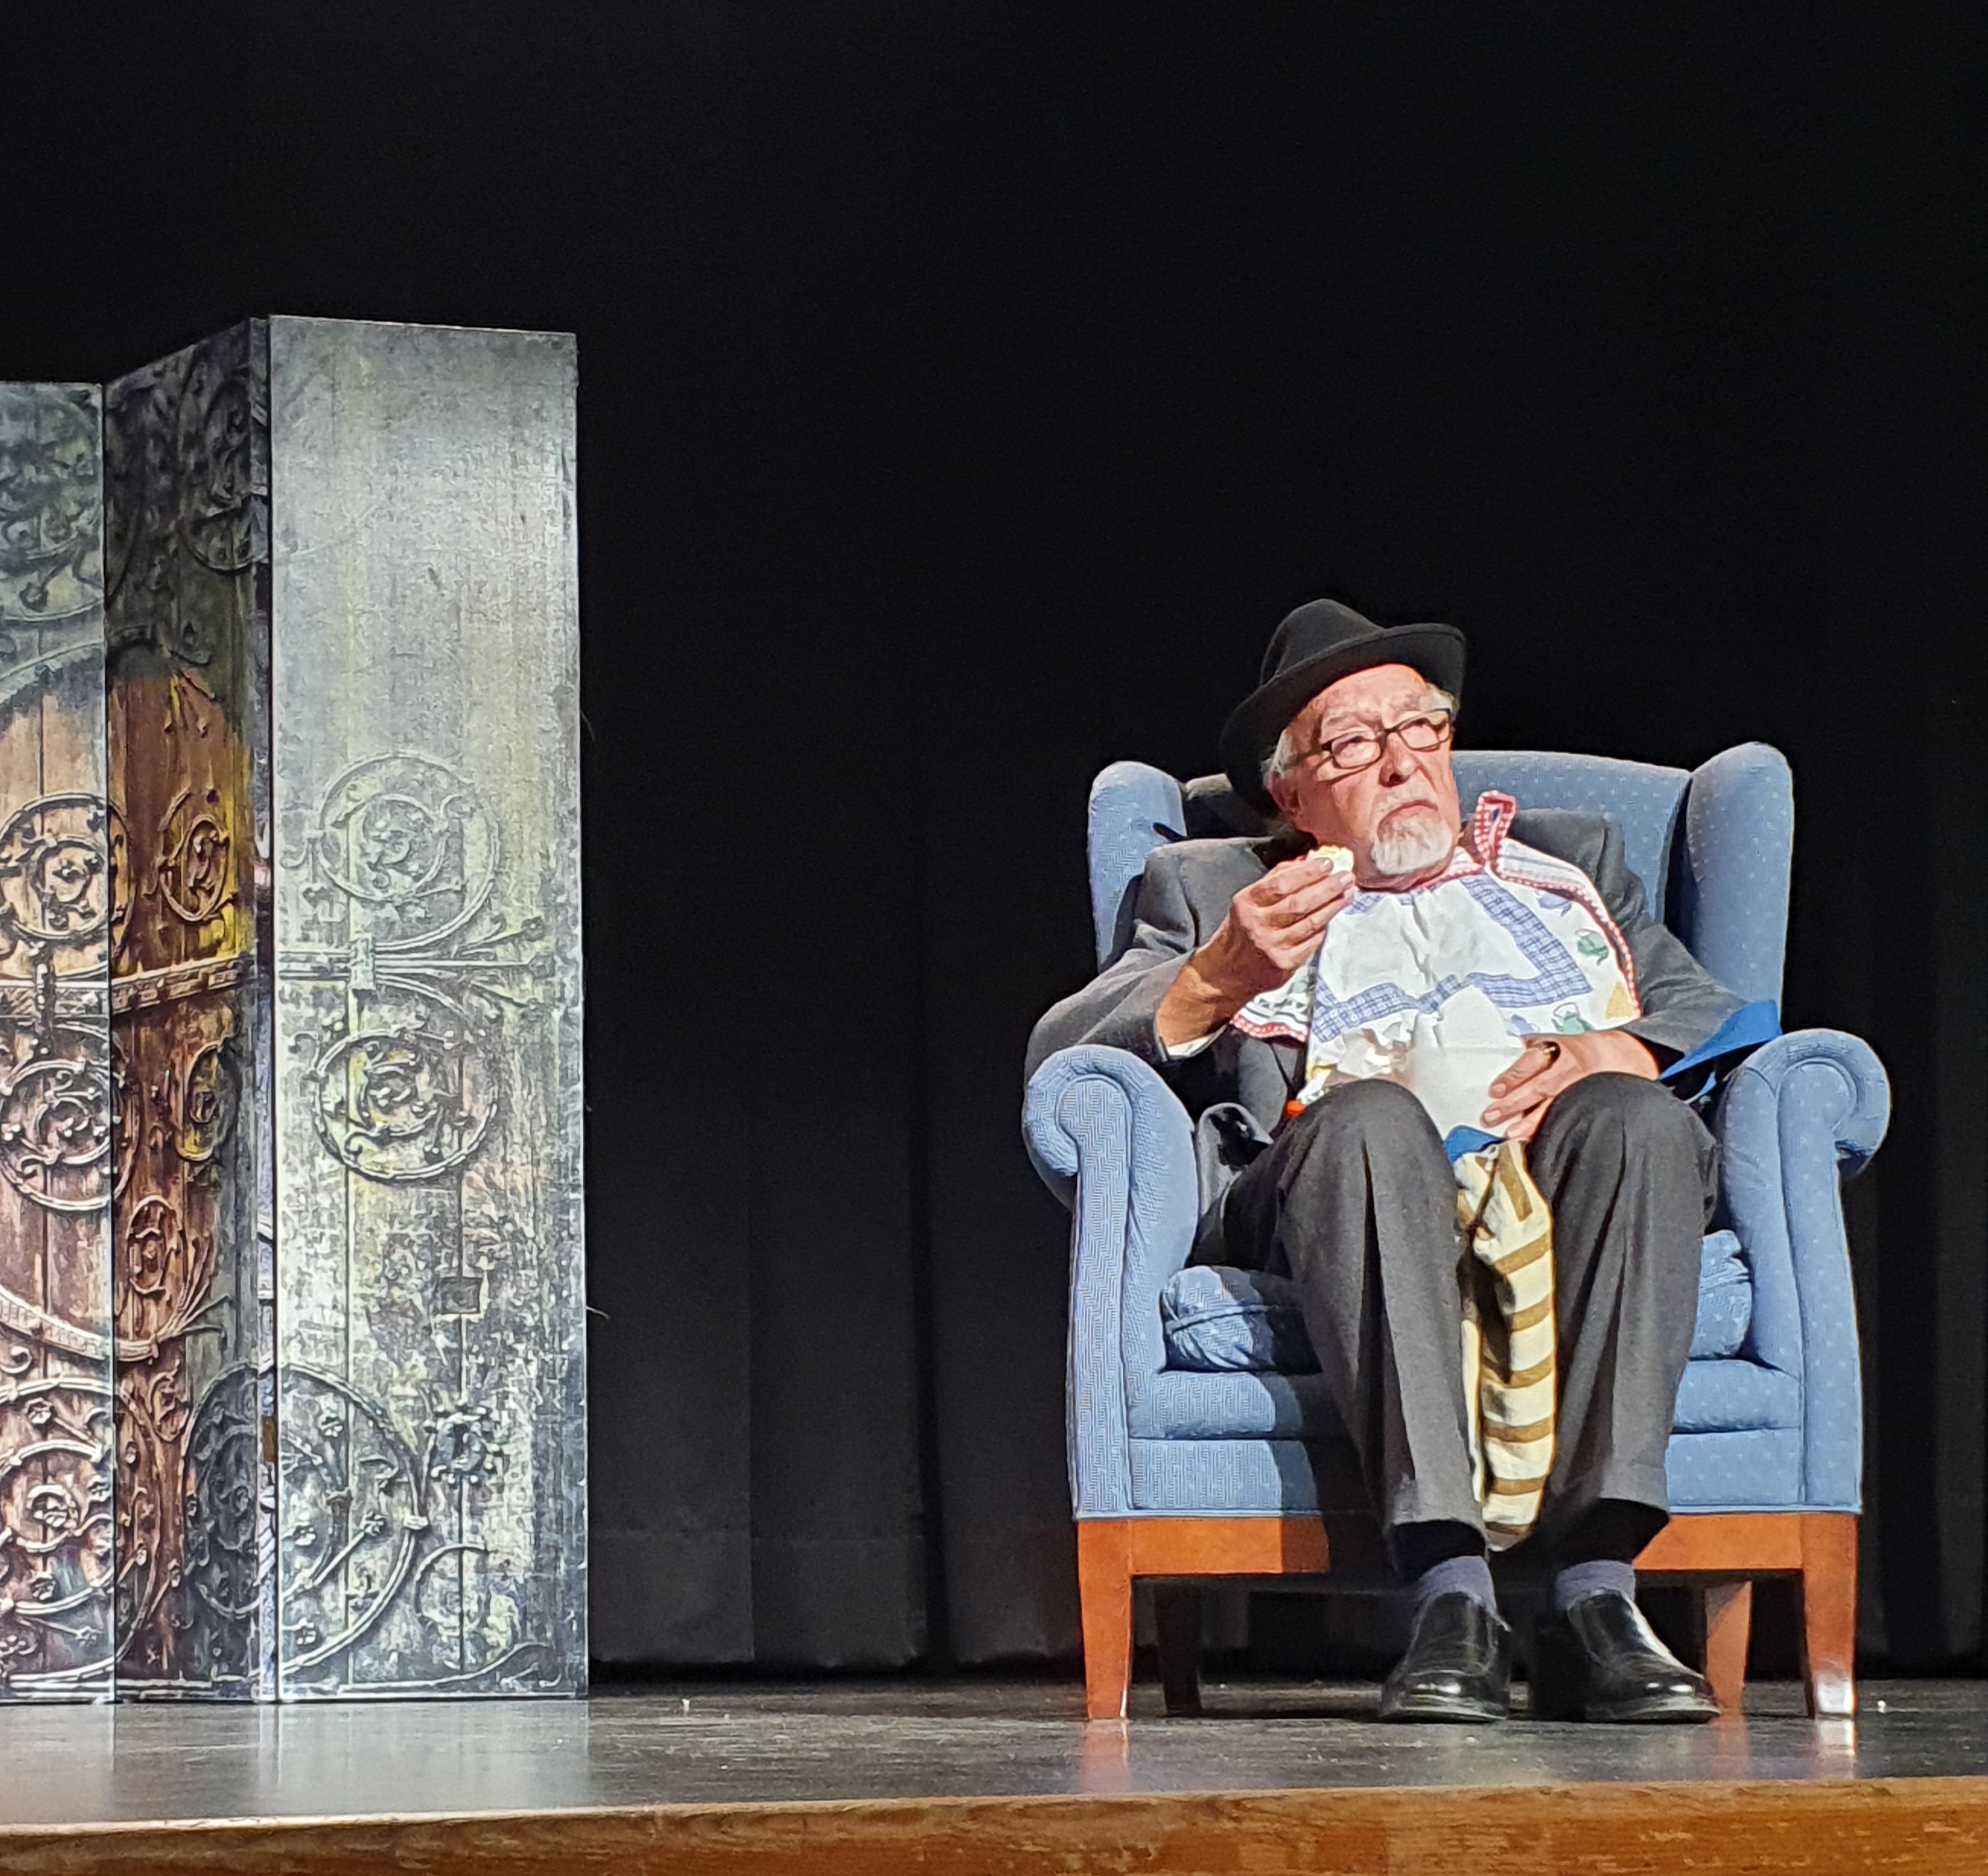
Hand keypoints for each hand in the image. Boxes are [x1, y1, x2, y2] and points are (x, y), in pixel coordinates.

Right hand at [1156, 852, 1354, 1047]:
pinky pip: (1311, 942)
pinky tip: (1331, 918)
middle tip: (1345, 877)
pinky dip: (1323, 928)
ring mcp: (1271, 946)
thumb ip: (1275, 880)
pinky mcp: (1284, 964)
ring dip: (1333, 907)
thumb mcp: (1248, 901)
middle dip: (1327, 888)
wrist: (1226, 973)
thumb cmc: (1241, 931)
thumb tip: (1305, 860)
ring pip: (1310, 923)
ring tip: (1347, 894)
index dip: (1307, 873)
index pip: (1281, 884)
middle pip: (1299, 903)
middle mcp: (1257, 925)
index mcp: (1246, 904)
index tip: (1327, 864)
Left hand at [1481, 1030, 1659, 1140]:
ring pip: (1553, 1107)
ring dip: (1529, 1121)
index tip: (1495, 1090)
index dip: (1514, 1076)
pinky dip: (1549, 1128)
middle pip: (1538, 1087)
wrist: (1614, 1055)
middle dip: (1513, 1103)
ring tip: (1510, 1132)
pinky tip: (1534, 1138)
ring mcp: (1577, 1089)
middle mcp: (1567, 1070)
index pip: (1531, 1062)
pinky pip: (1567, 1117)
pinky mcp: (1585, 1103)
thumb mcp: (1552, 1041)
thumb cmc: (1572, 1050)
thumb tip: (1497, 1052)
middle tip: (1491, 1115)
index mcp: (1556, 1050)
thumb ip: (1527, 1048)